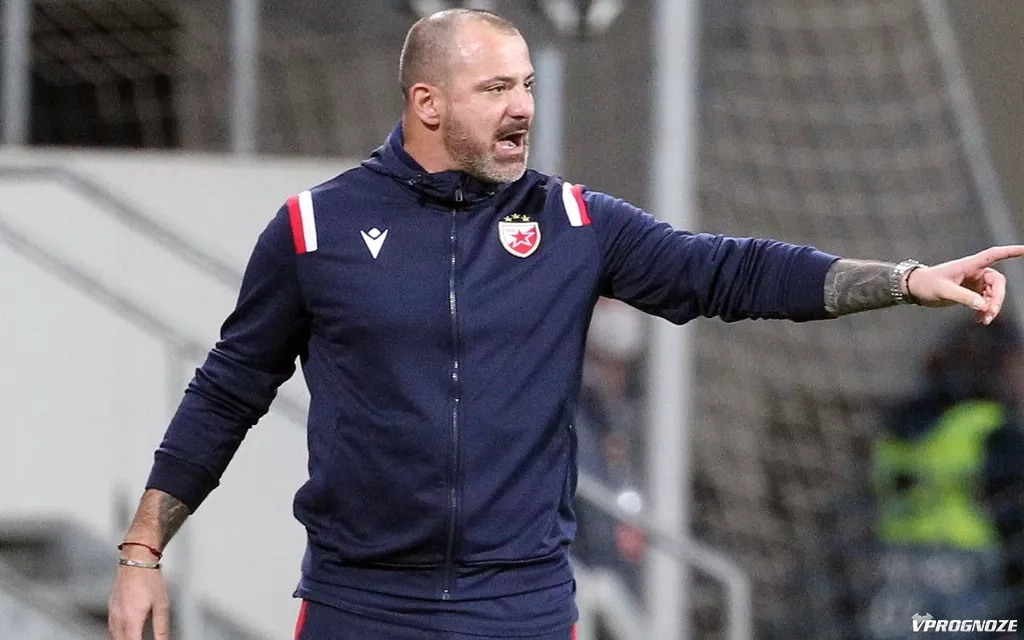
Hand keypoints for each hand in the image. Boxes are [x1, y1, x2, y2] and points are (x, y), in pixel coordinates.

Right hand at [108, 556, 171, 639]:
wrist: (136, 561)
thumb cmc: (149, 579)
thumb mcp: (162, 606)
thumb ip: (162, 628)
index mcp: (131, 619)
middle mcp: (119, 618)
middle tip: (142, 639)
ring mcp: (112, 614)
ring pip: (114, 637)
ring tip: (135, 637)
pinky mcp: (111, 609)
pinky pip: (111, 629)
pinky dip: (118, 635)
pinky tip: (126, 634)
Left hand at [907, 245, 1023, 323]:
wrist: (915, 288)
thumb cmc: (927, 284)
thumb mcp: (943, 291)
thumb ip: (963, 297)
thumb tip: (983, 305)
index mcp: (969, 265)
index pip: (994, 255)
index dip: (1010, 252)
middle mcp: (975, 271)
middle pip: (998, 283)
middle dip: (997, 299)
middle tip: (990, 313)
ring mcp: (974, 281)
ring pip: (993, 293)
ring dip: (992, 307)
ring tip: (984, 320)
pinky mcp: (971, 291)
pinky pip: (985, 300)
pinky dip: (985, 310)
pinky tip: (980, 320)